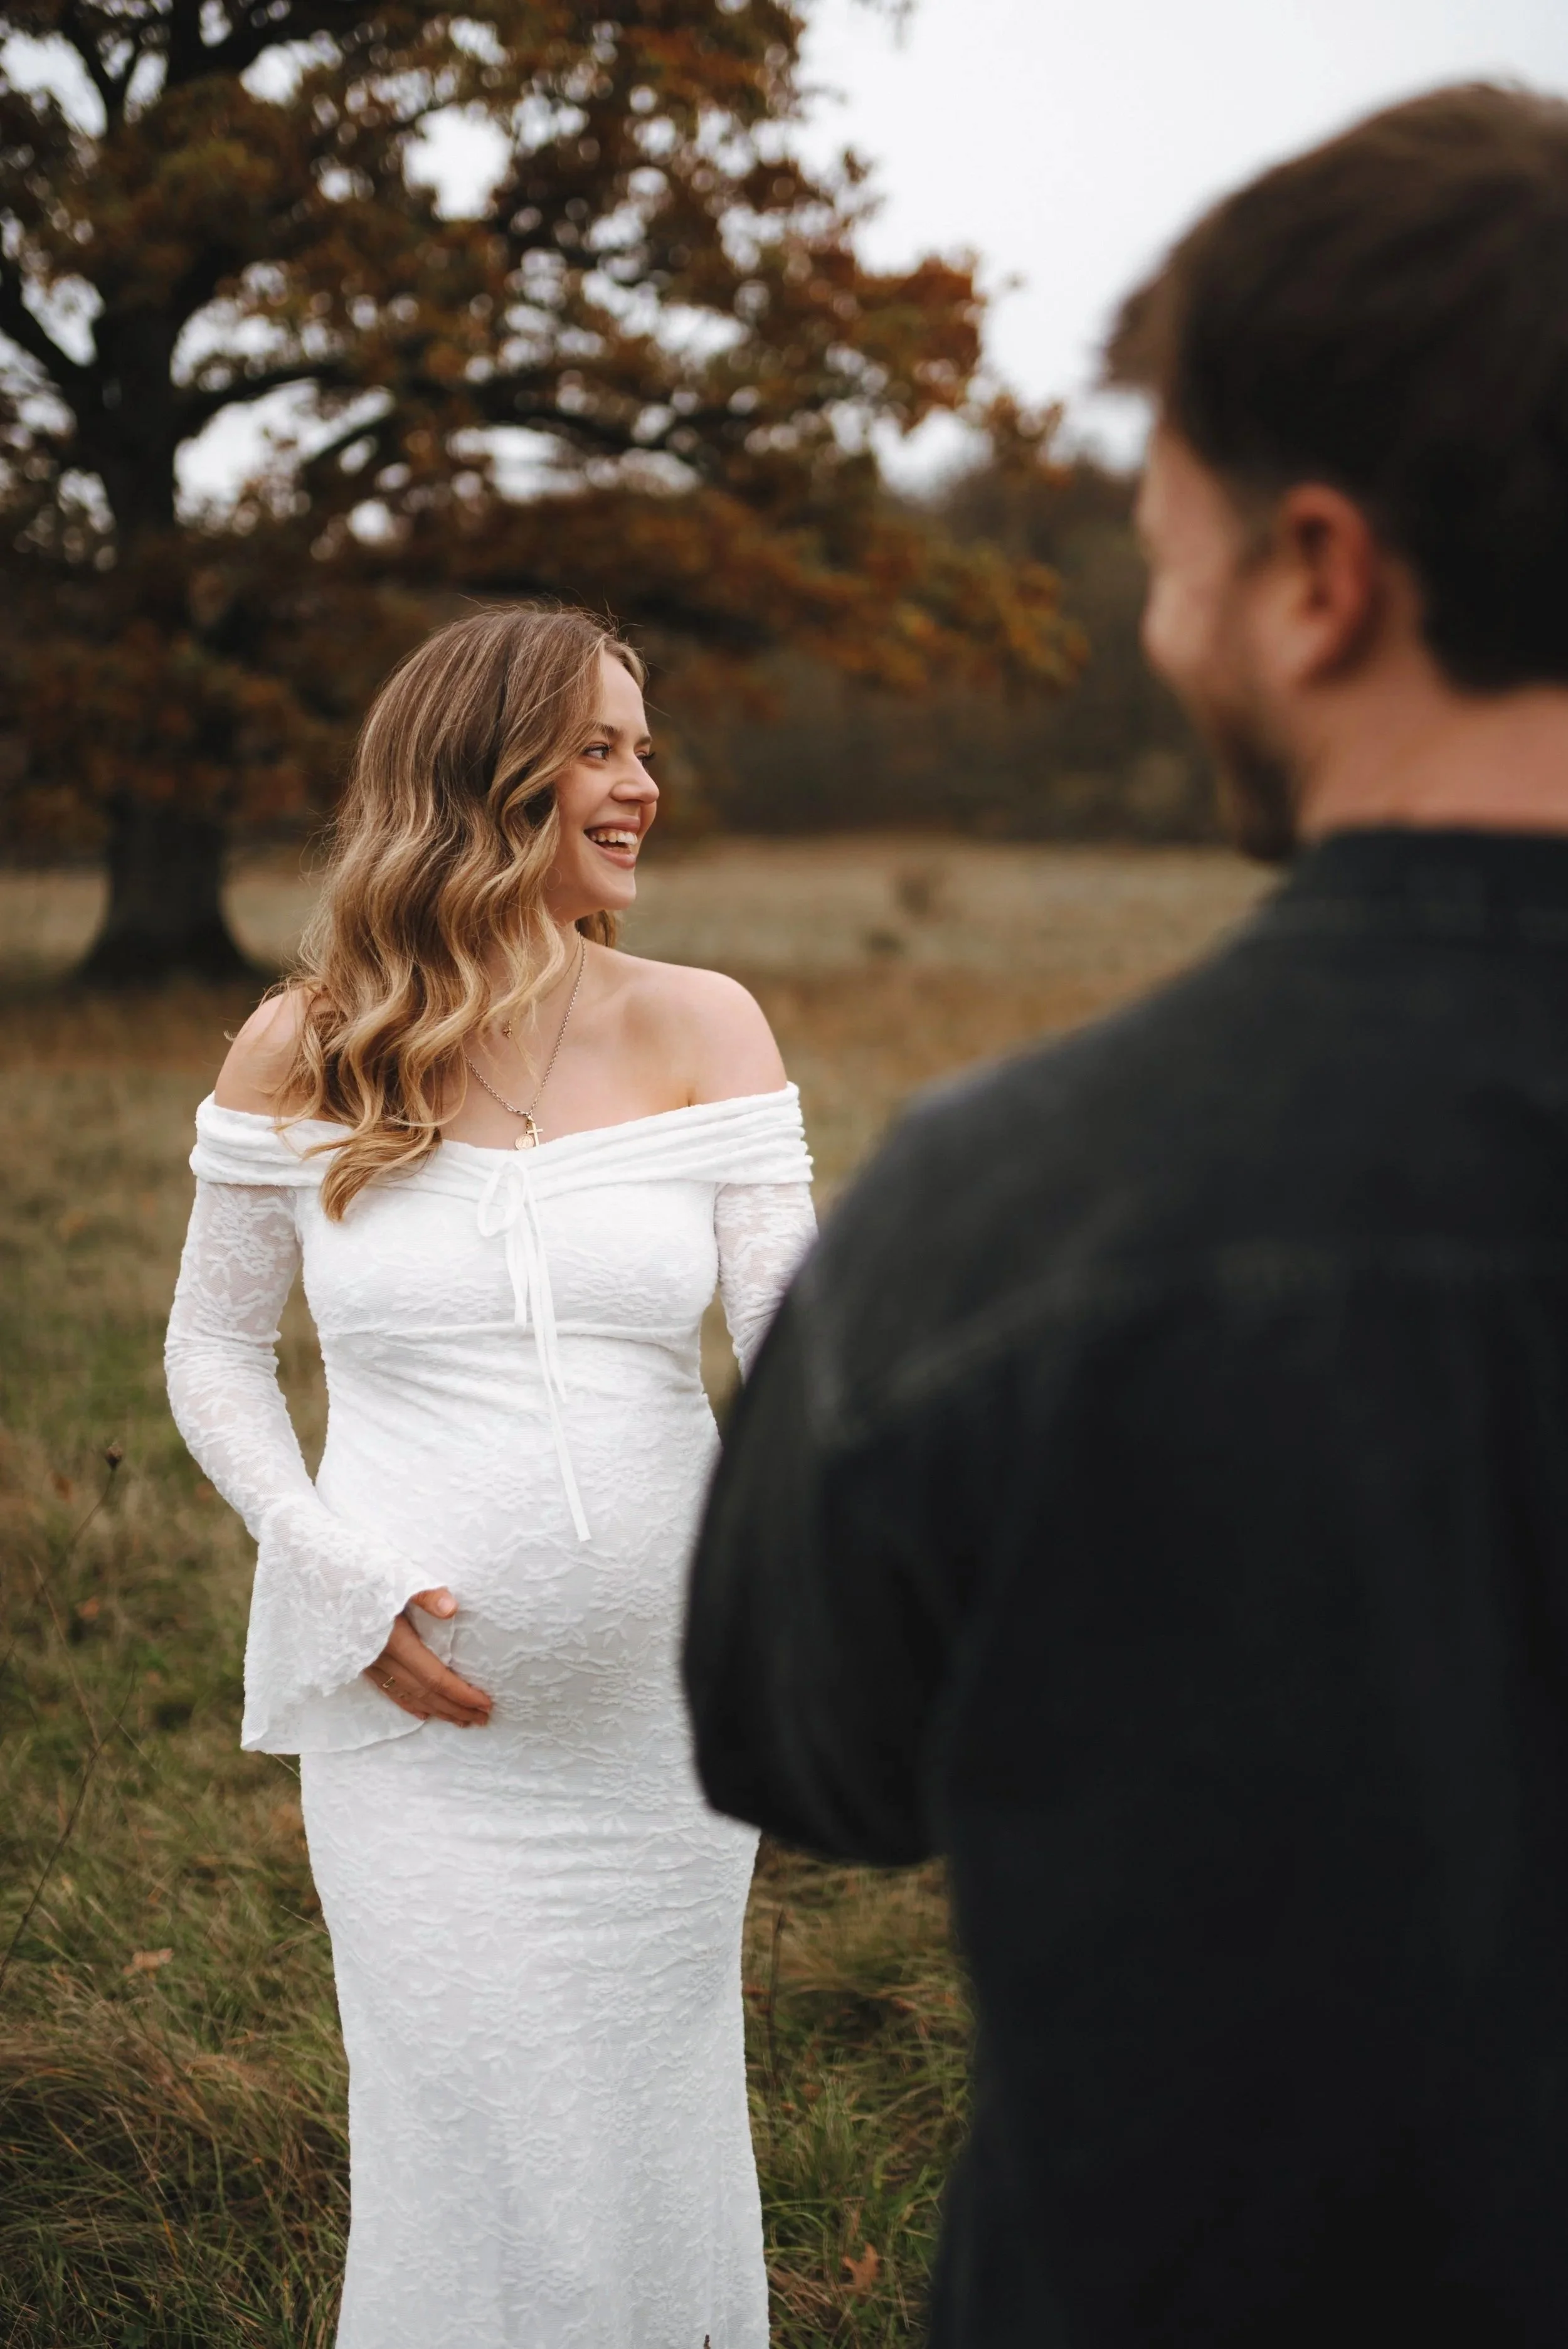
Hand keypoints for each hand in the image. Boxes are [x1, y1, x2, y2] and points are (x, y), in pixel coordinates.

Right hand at [363, 1587, 492, 1726]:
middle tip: (482, 1720)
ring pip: (407, 1695)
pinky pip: (387, 1690)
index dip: (460, 1693)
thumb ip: (423, 1594)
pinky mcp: (357, 1661)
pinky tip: (421, 1712)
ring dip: (436, 1710)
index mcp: (394, 1640)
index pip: (434, 1676)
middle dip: (455, 1708)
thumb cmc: (356, 1574)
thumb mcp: (393, 1577)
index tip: (484, 1704)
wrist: (313, 1579)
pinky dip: (407, 1703)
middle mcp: (380, 1658)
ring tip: (460, 1721)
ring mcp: (367, 1663)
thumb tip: (451, 1607)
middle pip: (424, 1692)